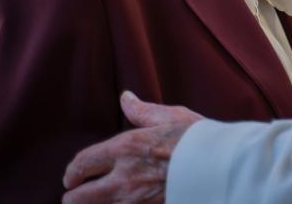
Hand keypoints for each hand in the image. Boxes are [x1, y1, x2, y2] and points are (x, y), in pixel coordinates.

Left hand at [62, 91, 203, 203]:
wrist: (221, 164)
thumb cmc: (197, 137)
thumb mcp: (169, 116)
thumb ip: (141, 110)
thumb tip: (126, 97)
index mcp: (125, 148)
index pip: (82, 163)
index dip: (71, 172)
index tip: (70, 177)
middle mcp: (124, 177)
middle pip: (79, 198)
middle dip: (73, 197)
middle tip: (74, 194)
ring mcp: (135, 199)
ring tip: (95, 201)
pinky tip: (118, 203)